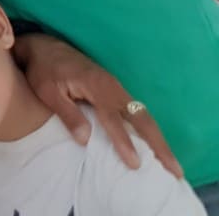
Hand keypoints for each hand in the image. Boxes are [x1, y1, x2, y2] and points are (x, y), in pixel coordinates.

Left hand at [16, 34, 182, 178]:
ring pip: (143, 115)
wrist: (45, 47)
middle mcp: (112, 86)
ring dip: (158, 139)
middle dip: (158, 144)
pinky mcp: (115, 89)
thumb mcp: (48, 92)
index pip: (113, 119)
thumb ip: (68, 114)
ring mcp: (116, 87)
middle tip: (174, 170)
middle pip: (141, 117)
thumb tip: (85, 140)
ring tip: (171, 164)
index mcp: (96, 86)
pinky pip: (137, 111)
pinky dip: (149, 129)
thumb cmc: (44, 70)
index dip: (124, 142)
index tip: (135, 163)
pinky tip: (155, 145)